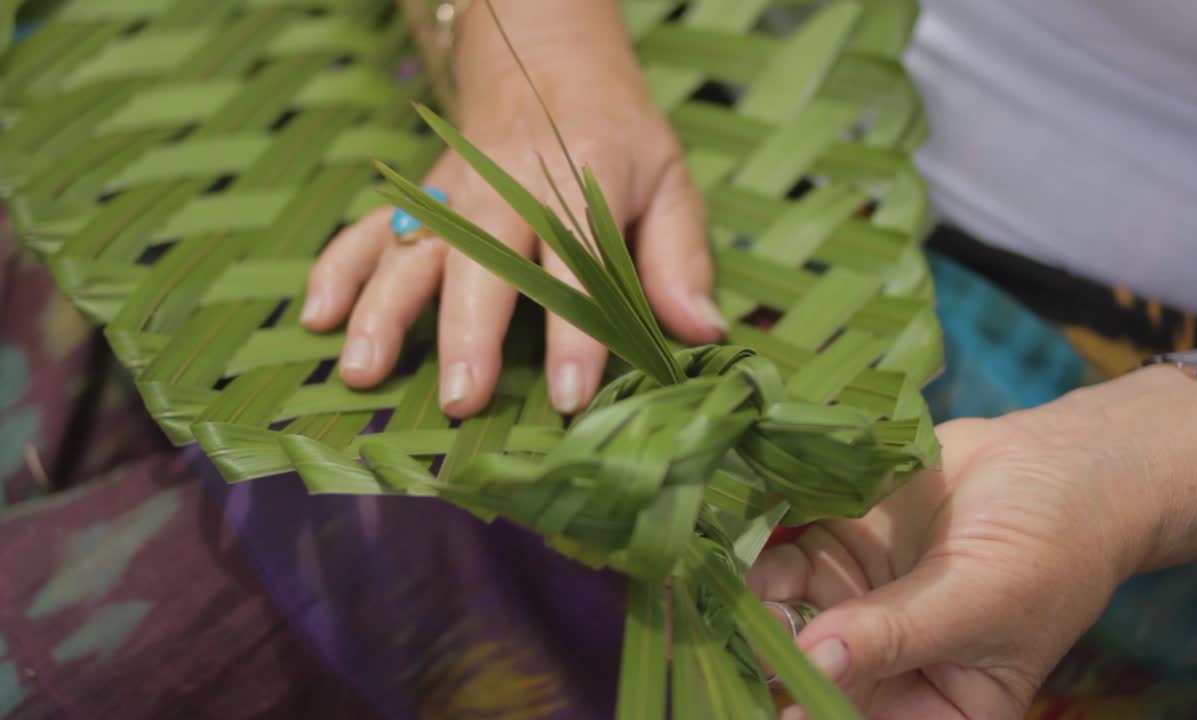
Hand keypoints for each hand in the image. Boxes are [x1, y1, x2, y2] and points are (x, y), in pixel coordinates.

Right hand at [302, 2, 723, 416]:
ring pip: (414, 247)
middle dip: (470, 332)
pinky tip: (316, 317)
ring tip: (363, 371)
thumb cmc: (619, 138)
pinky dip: (338, 268)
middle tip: (461, 399)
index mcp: (581, 183)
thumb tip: (703, 333)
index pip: (581, 264)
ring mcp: (454, 192)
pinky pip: (369, 227)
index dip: (578, 332)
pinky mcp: (420, 195)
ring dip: (385, 309)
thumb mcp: (670, 182)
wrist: (547, 57)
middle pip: (484, 262)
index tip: (571, 396)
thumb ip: (680, 259)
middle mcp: (509, 189)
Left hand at [748, 411, 1172, 719]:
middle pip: (809, 674)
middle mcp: (883, 665)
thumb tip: (817, 663)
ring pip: (785, 611)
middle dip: (766, 654)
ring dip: (749, 596)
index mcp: (934, 709)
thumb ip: (895, 635)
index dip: (813, 715)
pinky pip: (786, 552)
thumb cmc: (1050, 550)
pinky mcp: (838, 545)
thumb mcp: (980, 603)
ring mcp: (855, 601)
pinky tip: (727, 531)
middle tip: (722, 630)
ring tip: (715, 574)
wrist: (1061, 462)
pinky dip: (758, 545)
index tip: (774, 706)